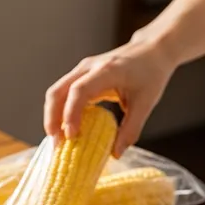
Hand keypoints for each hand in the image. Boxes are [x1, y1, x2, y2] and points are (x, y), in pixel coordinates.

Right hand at [43, 36, 176, 156]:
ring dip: (53, 116)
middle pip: (57, 91)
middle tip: (56, 143)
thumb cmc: (151, 74)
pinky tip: (66, 128)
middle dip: (52, 118)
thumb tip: (116, 154)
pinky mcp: (80, 75)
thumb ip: (131, 128)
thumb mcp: (146, 102)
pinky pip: (63, 94)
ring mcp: (81, 70)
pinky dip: (60, 112)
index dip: (71, 114)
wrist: (152, 51)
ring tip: (57, 139)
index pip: (79, 91)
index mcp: (106, 70)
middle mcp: (88, 67)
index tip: (71, 136)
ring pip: (56, 93)